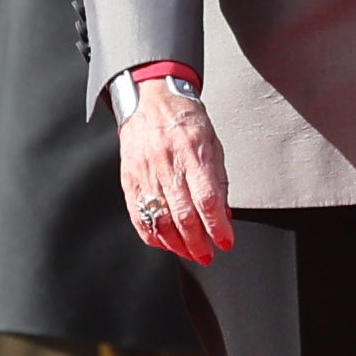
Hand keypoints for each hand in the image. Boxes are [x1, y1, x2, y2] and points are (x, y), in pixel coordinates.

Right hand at [119, 76, 232, 261]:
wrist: (151, 100)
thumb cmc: (186, 121)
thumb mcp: (213, 144)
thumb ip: (219, 181)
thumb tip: (224, 215)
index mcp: (193, 153)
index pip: (207, 199)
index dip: (217, 226)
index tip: (226, 242)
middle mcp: (168, 164)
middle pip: (183, 215)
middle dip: (198, 243)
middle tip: (208, 255)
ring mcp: (145, 173)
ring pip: (160, 220)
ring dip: (177, 244)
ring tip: (190, 253)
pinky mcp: (129, 180)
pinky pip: (139, 215)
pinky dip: (153, 235)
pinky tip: (165, 243)